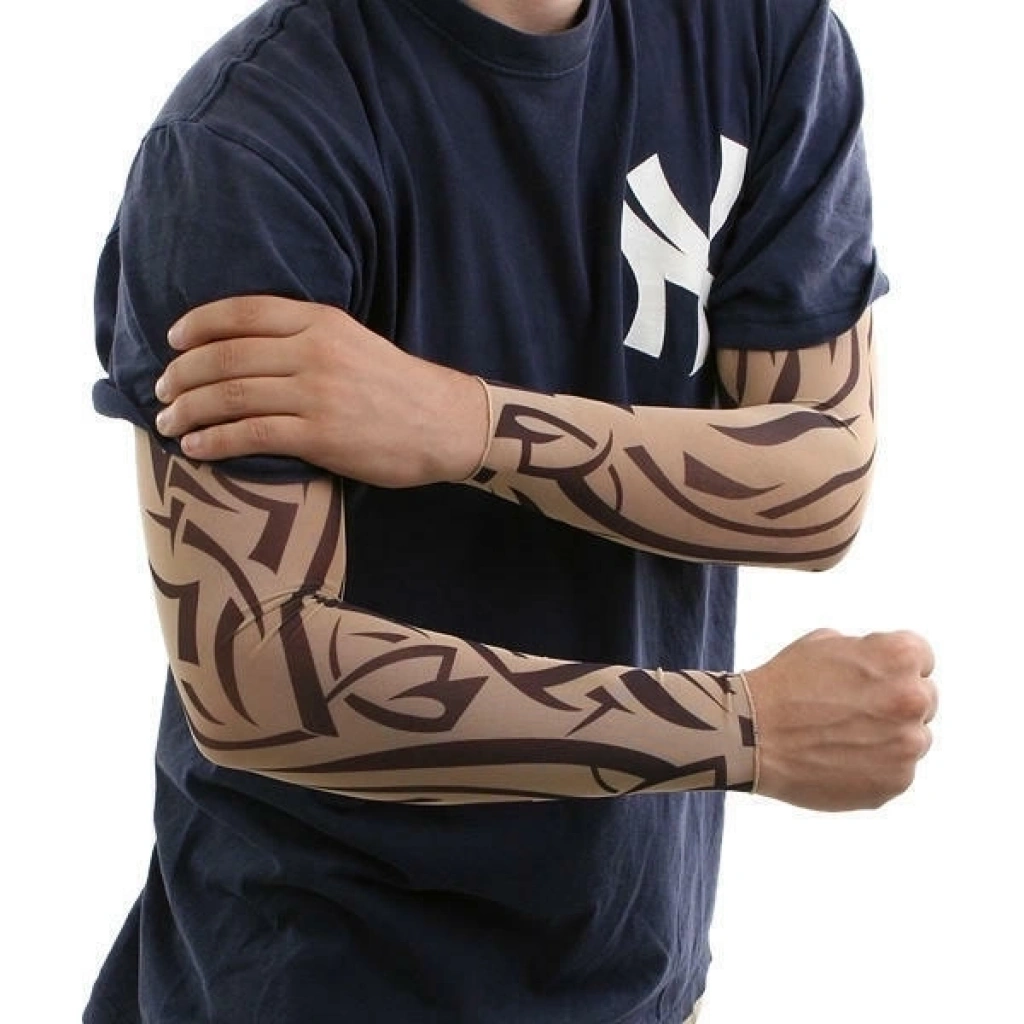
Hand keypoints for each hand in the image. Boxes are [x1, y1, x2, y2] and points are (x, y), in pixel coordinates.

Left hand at [153, 296, 489, 486]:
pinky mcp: (321, 436)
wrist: (446, 424)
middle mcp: (314, 352)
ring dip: (188, 410)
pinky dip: (214, 441)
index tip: (174, 340)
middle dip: (183, 374)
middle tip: (163, 390)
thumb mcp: (356, 342)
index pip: (243, 313)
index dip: (198, 325)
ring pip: (231, 396)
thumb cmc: (400, 388)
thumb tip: (250, 349)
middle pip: (226, 356)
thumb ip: (308, 338)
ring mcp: (317, 394)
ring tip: (168, 422)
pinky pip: (251, 435)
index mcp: (322, 321)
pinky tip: (195, 448)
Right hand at [745, 629, 937, 811]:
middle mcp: (912, 698)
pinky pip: (896, 771)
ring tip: (840, 737)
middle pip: (924, 699)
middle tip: (851, 709)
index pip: (922, 658)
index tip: (869, 677)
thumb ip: (868, 652)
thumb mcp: (825, 643)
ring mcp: (908, 745)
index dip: (892, 666)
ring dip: (888, 737)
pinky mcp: (896, 782)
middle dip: (895, 702)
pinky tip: (838, 759)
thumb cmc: (783, 683)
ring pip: (913, 738)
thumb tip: (889, 668)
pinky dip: (874, 766)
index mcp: (899, 656)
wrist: (751, 735)